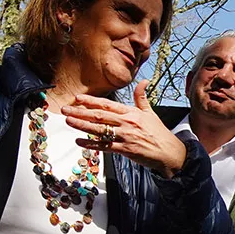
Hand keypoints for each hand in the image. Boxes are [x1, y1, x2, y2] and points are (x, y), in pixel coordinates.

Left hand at [62, 82, 187, 177]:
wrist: (169, 152)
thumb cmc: (159, 133)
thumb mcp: (150, 112)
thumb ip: (141, 97)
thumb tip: (143, 81)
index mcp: (131, 112)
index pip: (107, 104)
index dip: (91, 101)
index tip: (78, 98)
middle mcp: (126, 123)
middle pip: (99, 116)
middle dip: (80, 112)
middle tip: (65, 109)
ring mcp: (125, 136)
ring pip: (99, 130)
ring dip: (82, 125)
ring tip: (68, 121)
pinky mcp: (125, 149)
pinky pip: (104, 146)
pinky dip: (91, 144)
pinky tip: (79, 141)